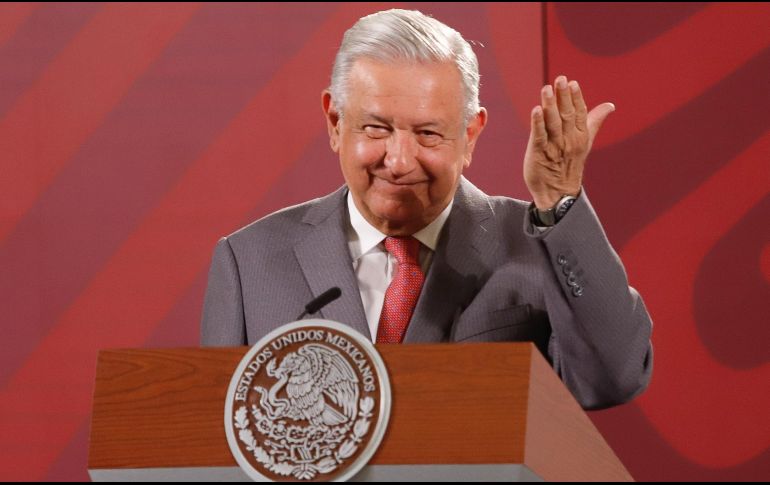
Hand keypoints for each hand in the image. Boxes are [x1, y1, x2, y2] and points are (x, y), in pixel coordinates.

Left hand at [523, 75, 614, 208]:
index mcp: (580, 136)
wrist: (558, 193)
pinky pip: (539, 136)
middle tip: (560, 79)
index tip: (573, 82)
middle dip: (563, 97)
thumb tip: (610, 105)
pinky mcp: (538, 153)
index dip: (576, 98)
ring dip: (549, 105)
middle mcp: (569, 140)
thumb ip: (593, 121)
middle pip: (566, 115)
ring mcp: (554, 147)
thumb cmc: (569, 164)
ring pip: (552, 123)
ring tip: (546, 89)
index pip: (579, 113)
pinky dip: (537, 123)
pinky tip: (535, 110)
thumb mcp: (584, 142)